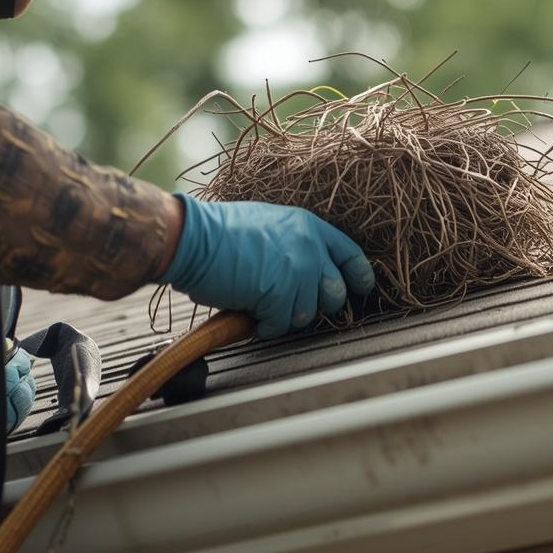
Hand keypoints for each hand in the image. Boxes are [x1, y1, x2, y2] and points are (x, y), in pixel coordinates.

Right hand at [160, 194, 375, 338]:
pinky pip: (280, 324)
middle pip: (334, 293)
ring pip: (306, 314)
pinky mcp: (278, 294)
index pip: (351, 255)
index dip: (358, 277)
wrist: (193, 238)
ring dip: (284, 316)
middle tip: (290, 304)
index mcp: (309, 227)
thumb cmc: (221, 233)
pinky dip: (265, 326)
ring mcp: (296, 272)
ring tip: (261, 305)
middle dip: (315, 305)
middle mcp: (309, 248)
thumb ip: (295, 245)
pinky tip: (251, 314)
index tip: (359, 289)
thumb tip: (308, 272)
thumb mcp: (271, 225)